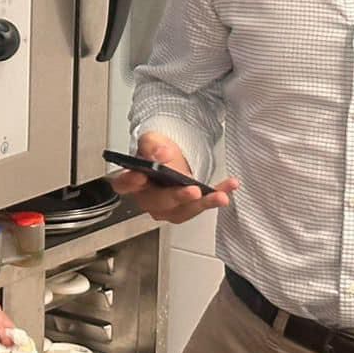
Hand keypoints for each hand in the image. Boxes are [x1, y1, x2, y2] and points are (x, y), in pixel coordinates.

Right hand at [110, 132, 236, 223]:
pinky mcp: (187, 208)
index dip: (131, 183)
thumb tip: (161, 155)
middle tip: (192, 191)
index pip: (124, 184)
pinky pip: (202, 206)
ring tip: (219, 196)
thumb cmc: (157, 152)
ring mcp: (167, 207)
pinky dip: (217, 196)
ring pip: (182, 211)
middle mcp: (147, 198)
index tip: (141, 177)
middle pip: (158, 202)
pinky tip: (228, 187)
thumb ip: (152, 146)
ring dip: (203, 204)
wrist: (173, 158)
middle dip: (177, 197)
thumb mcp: (152, 141)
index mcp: (132, 180)